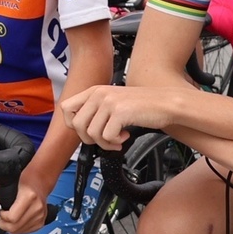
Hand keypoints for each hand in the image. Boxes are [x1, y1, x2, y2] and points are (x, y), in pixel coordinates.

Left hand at [0, 180, 48, 233]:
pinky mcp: (41, 221)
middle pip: (15, 227)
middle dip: (3, 224)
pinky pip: (26, 232)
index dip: (1, 217)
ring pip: (19, 232)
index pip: (12, 218)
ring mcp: (40, 215)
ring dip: (10, 227)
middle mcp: (36, 207)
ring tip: (8, 217)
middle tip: (1, 217)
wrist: (40, 180)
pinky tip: (16, 220)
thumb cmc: (23, 179)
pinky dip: (18, 228)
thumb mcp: (4, 183)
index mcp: (29, 196)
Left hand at [60, 83, 185, 147]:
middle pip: (76, 125)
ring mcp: (109, 102)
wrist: (166, 103)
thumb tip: (79, 129)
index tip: (87, 131)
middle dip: (89, 139)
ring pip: (91, 133)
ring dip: (104, 143)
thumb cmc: (142, 106)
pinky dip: (115, 142)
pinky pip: (106, 137)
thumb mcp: (113, 102)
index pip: (65, 108)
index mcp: (95, 90)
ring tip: (118, 138)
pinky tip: (125, 136)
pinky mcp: (120, 112)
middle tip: (105, 139)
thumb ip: (96, 111)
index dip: (72, 124)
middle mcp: (99, 94)